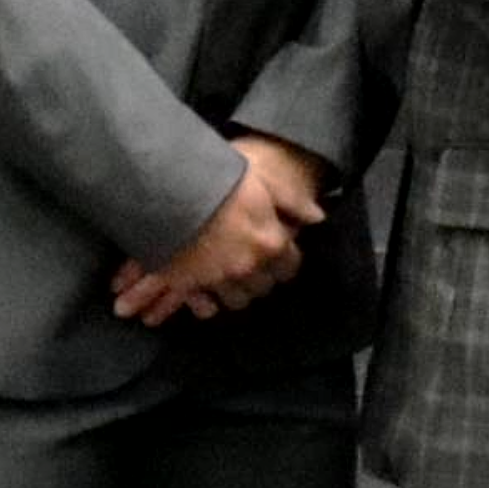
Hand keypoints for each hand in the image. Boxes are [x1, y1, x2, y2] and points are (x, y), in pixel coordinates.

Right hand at [114, 133, 322, 323]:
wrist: (171, 188)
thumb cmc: (220, 181)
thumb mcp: (263, 182)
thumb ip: (292, 201)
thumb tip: (317, 217)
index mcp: (271, 243)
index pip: (290, 266)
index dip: (284, 262)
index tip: (278, 256)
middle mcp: (249, 266)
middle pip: (264, 286)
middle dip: (261, 279)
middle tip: (253, 268)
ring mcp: (218, 278)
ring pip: (237, 300)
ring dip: (236, 293)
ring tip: (230, 282)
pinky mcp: (187, 283)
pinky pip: (204, 307)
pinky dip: (205, 304)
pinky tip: (204, 297)